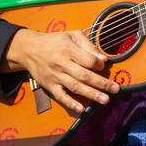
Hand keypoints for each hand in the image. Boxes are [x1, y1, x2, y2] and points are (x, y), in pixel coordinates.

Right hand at [2, 27, 120, 117]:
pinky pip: (61, 96)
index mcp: (68, 49)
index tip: (104, 66)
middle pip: (84, 75)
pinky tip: (81, 109)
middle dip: (101, 83)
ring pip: (75, 87)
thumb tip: (104, 59)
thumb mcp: (71, 36)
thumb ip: (88, 46)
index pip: (88, 60)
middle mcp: (61, 63)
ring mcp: (55, 76)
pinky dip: (70, 103)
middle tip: (116, 89)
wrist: (29, 50)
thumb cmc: (55, 42)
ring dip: (91, 94)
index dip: (99, 64)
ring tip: (105, 100)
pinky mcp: (50, 86)